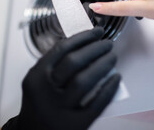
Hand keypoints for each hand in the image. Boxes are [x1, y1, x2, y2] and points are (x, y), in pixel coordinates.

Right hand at [2, 27, 119, 129]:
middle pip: (74, 62)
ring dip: (102, 65)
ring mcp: (60, 108)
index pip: (61, 49)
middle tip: (107, 43)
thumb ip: (55, 64)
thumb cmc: (39, 103)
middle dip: (95, 48)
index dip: (82, 37)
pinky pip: (96, 104)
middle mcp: (47, 90)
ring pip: (84, 81)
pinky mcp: (75, 123)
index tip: (95, 32)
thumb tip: (85, 47)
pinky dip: (108, 89)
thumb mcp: (38, 80)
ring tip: (112, 57)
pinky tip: (115, 78)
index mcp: (37, 76)